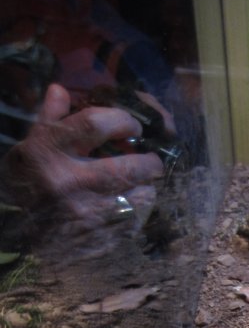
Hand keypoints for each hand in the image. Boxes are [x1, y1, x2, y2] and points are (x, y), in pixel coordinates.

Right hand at [3, 83, 164, 228]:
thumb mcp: (31, 147)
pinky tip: (130, 205)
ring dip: (147, 187)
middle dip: (149, 161)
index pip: (96, 124)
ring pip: (140, 196)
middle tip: (150, 159)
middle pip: (129, 166)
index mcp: (50, 152)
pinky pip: (136, 220)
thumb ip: (50, 118)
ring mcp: (88, 214)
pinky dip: (139, 210)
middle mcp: (70, 182)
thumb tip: (60, 90)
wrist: (20, 233)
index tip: (132, 126)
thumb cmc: (30, 182)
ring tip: (141, 183)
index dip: (123, 120)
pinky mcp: (100, 238)